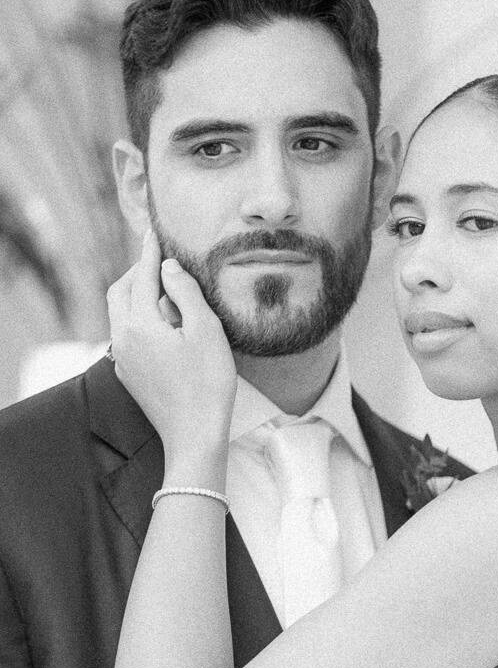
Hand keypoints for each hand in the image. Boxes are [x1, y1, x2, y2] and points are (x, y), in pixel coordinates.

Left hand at [106, 230, 236, 461]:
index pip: (142, 276)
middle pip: (120, 292)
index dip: (151, 251)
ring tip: (163, 288)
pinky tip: (161, 323)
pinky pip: (126, 335)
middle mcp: (123, 339)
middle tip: (160, 259)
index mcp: (139, 324)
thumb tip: (168, 268)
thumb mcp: (206, 331)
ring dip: (137, 295)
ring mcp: (123, 359)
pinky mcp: (129, 375)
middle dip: (138, 271)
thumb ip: (185, 293)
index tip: (155, 231)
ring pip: (120, 314)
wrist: (194, 436)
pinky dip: (138, 317)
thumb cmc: (207, 385)